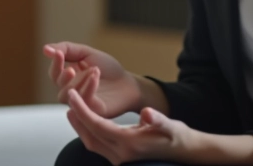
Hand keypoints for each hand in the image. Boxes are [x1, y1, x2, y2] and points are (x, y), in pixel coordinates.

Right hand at [44, 42, 142, 117]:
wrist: (128, 83)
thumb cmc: (107, 69)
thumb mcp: (86, 53)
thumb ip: (67, 49)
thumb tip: (45, 49)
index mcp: (68, 79)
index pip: (54, 73)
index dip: (55, 63)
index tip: (58, 53)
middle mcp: (71, 92)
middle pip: (58, 86)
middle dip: (62, 77)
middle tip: (71, 69)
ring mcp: (81, 103)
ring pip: (69, 97)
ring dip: (78, 82)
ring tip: (93, 69)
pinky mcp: (92, 111)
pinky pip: (84, 102)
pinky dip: (88, 88)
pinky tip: (95, 76)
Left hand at [66, 89, 195, 164]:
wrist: (185, 152)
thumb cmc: (177, 136)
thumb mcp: (170, 125)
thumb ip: (158, 120)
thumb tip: (148, 113)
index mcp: (130, 144)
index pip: (97, 126)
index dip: (83, 110)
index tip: (72, 94)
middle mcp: (122, 154)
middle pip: (90, 136)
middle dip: (77, 117)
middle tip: (68, 97)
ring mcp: (120, 158)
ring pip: (92, 143)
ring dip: (80, 126)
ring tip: (72, 109)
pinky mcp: (121, 157)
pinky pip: (98, 145)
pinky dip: (89, 132)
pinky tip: (87, 121)